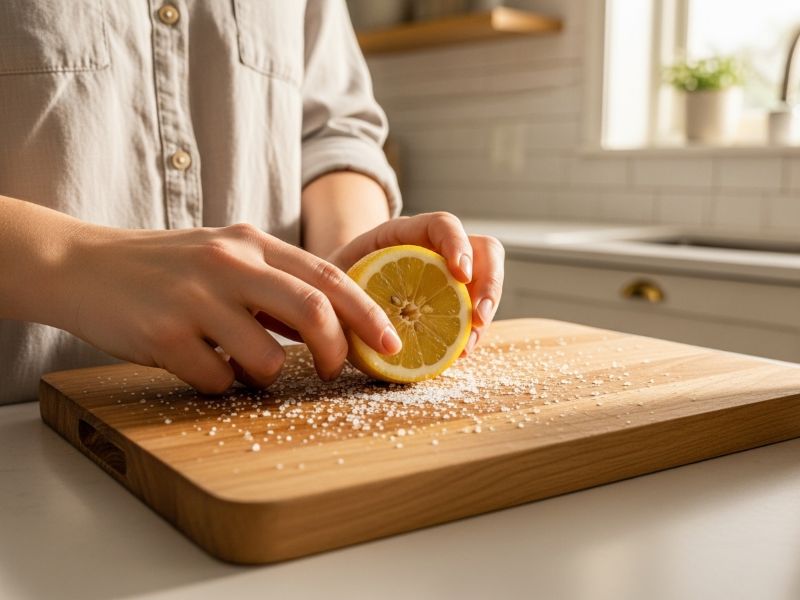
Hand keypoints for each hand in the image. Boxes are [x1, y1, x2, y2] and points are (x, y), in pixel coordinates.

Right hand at [62, 223, 401, 392]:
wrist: (83, 265)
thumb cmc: (165, 268)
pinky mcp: (163, 334)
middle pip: (313, 309)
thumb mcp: (225, 256)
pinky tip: (201, 364)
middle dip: (338, 350)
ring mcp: (195, 298)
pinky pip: (216, 380)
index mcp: (251, 242)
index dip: (368, 313)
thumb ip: (275, 283)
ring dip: (266, 375)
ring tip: (243, 365)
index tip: (391, 343)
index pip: (329, 275)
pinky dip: (220, 384)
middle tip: (336, 371)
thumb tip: (331, 323)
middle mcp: (229, 263)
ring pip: (266, 358)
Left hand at [327, 212, 504, 354]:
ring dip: (484, 316)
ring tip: (465, 347)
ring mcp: (449, 274)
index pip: (443, 224)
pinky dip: (472, 332)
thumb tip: (362, 324)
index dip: (458, 244)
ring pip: (487, 283)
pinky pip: (474, 311)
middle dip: (489, 284)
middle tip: (477, 318)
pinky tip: (458, 353)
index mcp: (406, 233)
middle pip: (485, 250)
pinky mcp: (451, 300)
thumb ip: (346, 292)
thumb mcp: (334, 278)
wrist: (337, 291)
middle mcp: (435, 248)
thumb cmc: (336, 280)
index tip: (460, 274)